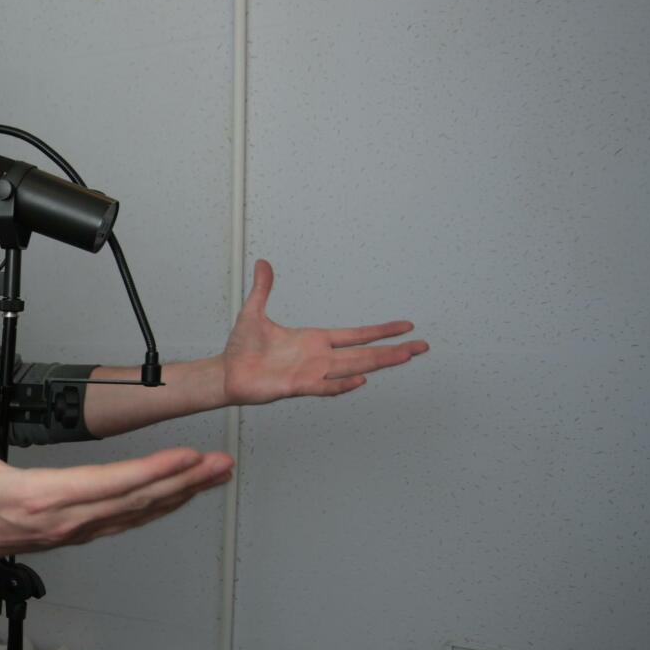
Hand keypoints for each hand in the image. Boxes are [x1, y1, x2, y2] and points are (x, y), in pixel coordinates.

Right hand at [0, 371, 232, 566]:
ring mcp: (76, 530)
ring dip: (182, 494)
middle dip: (183, 480)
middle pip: (136, 500)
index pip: (107, 484)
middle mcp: (66, 519)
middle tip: (220, 463)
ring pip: (139, 513)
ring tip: (216, 475)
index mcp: (40, 497)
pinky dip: (161, 507)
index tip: (185, 456)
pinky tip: (183, 494)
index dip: (150, 470)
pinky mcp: (80, 532)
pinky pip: (129, 520)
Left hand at [221, 260, 428, 405]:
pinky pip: (325, 387)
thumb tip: (262, 262)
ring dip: (379, 363)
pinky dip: (342, 384)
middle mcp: (318, 357)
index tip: (405, 328)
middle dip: (394, 350)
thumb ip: (262, 288)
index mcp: (314, 341)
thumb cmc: (241, 349)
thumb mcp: (253, 312)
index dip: (380, 331)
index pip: (356, 335)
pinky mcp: (297, 387)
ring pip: (352, 367)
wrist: (226, 373)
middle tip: (422, 346)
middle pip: (364, 353)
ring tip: (404, 357)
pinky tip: (361, 380)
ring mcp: (311, 373)